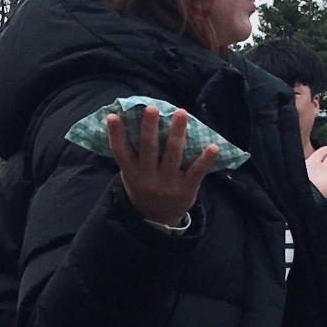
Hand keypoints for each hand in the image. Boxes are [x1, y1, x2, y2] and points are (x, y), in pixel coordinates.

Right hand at [106, 104, 216, 227]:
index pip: (120, 151)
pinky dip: (205, 159)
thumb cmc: (144, 186)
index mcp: (132, 172)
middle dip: (149, 128)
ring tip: (181, 112)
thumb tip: (130, 119)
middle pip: (148, 149)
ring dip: (177, 133)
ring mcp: (168, 183)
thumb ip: (132, 153)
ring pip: (173, 155)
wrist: (159, 218)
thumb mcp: (131, 174)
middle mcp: (148, 177)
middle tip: (152, 108)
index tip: (113, 116)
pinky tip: (213, 147)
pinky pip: (197, 171)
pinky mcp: (187, 188)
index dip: (116, 134)